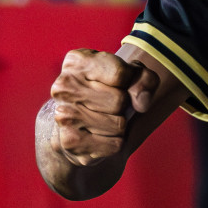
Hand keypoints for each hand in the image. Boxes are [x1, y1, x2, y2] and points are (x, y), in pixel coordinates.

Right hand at [47, 49, 159, 165]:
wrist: (80, 125)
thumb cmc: (110, 92)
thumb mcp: (133, 76)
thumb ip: (145, 79)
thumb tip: (141, 103)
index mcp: (77, 61)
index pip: (121, 73)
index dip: (129, 81)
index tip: (119, 83)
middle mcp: (63, 86)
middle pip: (119, 100)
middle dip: (124, 105)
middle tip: (110, 105)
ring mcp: (63, 115)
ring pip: (118, 125)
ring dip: (120, 126)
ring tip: (104, 119)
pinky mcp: (69, 142)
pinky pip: (114, 145)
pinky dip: (115, 143)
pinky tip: (99, 136)